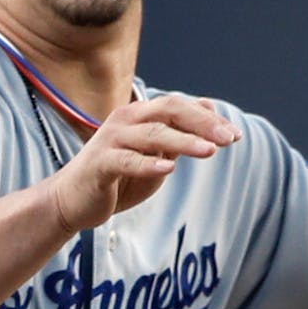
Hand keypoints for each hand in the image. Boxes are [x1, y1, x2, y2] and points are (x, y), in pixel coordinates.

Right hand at [50, 95, 240, 232]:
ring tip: (209, 151)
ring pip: (152, 134)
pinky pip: (126, 161)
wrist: (72, 202)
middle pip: (169, 111)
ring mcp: (110, 140)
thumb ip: (178, 138)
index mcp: (140, 115)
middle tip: (229, 139)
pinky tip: (168, 169)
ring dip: (183, 141)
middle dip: (202, 124)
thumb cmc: (117, 179)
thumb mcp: (155, 157)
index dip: (208, 117)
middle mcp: (125, 120)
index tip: (235, 134)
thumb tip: (210, 114)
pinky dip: (148, 163)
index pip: (179, 106)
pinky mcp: (99, 164)